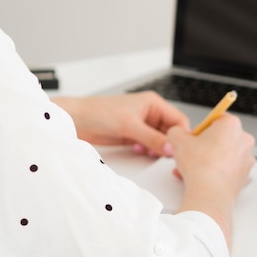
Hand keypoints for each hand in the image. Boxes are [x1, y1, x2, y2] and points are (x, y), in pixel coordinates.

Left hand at [52, 93, 189, 155]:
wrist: (76, 120)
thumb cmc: (98, 112)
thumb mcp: (130, 126)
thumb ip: (153, 138)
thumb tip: (171, 148)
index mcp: (153, 103)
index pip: (178, 119)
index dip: (181, 135)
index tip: (180, 149)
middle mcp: (150, 113)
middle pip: (171, 132)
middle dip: (168, 144)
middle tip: (164, 154)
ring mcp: (142, 125)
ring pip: (160, 140)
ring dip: (156, 148)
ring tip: (147, 150)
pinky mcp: (133, 135)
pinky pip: (149, 145)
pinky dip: (147, 150)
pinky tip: (137, 149)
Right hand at [167, 114, 255, 245]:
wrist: (210, 194)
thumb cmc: (200, 166)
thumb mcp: (178, 140)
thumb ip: (177, 131)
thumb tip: (177, 133)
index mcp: (232, 125)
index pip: (216, 119)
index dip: (201, 128)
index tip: (194, 137)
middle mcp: (244, 140)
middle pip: (221, 137)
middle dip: (205, 146)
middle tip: (192, 153)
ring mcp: (247, 159)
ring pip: (225, 155)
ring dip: (209, 160)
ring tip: (192, 168)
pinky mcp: (245, 175)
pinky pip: (229, 170)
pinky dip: (217, 173)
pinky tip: (203, 178)